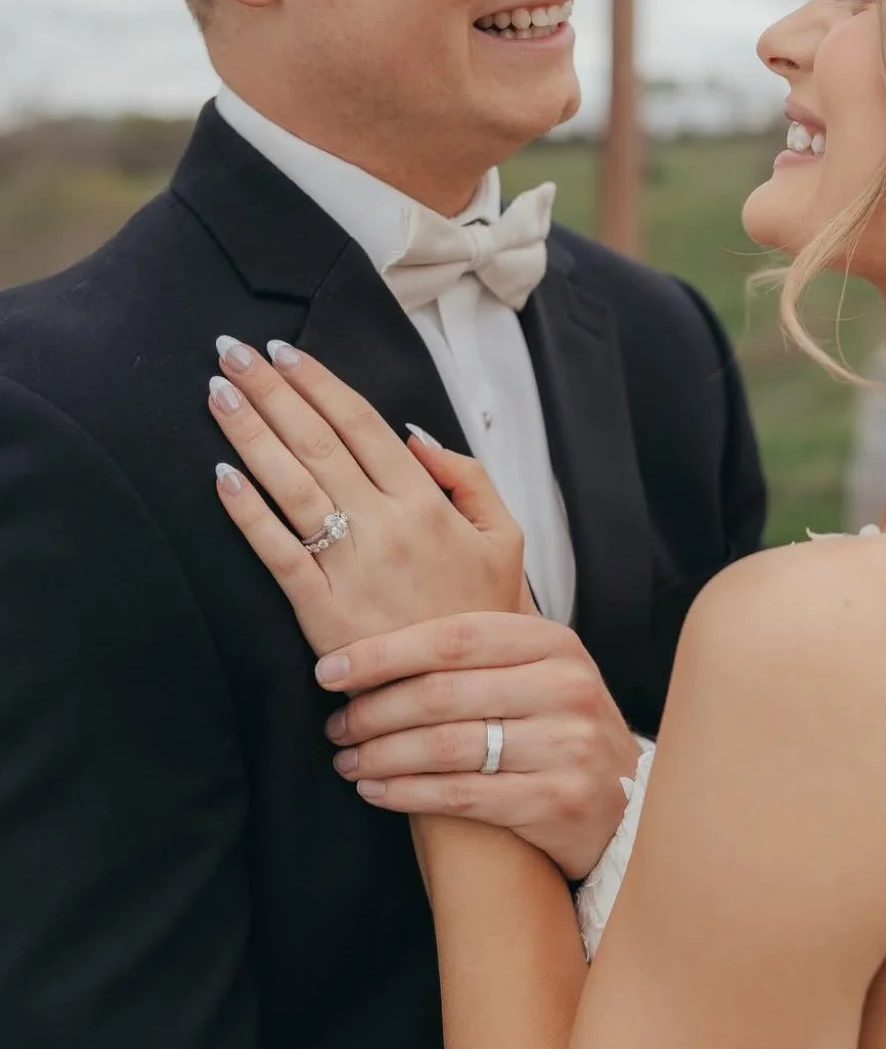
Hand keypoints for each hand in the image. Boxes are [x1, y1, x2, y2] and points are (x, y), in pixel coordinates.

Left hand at [207, 338, 525, 655]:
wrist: (470, 696)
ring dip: (249, 434)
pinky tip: (221, 477)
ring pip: (291, 486)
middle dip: (270, 391)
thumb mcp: (504, 540)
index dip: (319, 383)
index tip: (284, 353)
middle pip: (317, 442)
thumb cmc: (484, 617)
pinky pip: (276, 552)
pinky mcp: (322, 610)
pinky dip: (247, 512)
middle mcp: (385, 526)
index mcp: (427, 503)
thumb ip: (469, 480)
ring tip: (218, 394)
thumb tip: (417, 437)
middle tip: (232, 352)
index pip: (361, 425)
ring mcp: (350, 567)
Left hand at [314, 613, 640, 877]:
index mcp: (554, 643)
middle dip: (373, 711)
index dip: (383, 653)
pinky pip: (461, 796)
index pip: (453, 637)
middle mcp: (565, 688)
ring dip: (381, 755)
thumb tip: (379, 626)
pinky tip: (375, 790)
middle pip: (441, 693)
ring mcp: (566, 746)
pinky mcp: (557, 801)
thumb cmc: (560, 729)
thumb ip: (481, 649)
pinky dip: (406, 793)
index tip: (330, 670)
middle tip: (336, 724)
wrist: (627, 804)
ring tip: (347, 759)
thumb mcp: (541, 671)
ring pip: (445, 747)